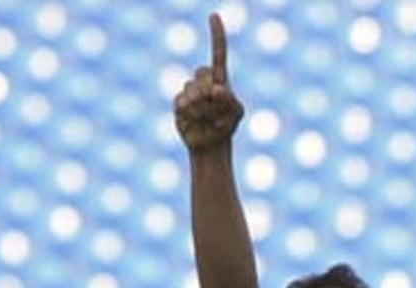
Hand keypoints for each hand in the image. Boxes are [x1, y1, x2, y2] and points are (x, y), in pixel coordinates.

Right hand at [174, 13, 243, 152]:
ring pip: (191, 88)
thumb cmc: (226, 125)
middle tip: (214, 103)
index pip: (218, 52)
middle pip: (202, 72)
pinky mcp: (179, 105)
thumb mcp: (236, 113)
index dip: (216, 34)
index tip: (214, 15)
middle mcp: (203, 81)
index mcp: (219, 78)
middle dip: (208, 88)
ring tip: (207, 117)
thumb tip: (216, 89)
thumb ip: (230, 100)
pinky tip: (195, 120)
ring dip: (201, 103)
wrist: (211, 144)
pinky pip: (182, 102)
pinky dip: (190, 112)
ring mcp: (189, 92)